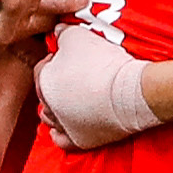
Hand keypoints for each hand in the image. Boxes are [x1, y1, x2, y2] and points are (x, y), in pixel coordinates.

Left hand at [34, 23, 156, 150]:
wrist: (131, 92)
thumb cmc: (104, 63)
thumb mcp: (78, 37)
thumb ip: (63, 33)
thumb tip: (58, 32)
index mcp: (45, 82)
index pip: (41, 70)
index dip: (52, 60)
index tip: (66, 56)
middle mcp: (49, 107)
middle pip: (44, 95)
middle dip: (53, 84)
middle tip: (70, 76)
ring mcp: (64, 126)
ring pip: (50, 118)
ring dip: (54, 109)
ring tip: (66, 100)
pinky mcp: (79, 141)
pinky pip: (61, 140)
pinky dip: (60, 133)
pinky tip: (64, 126)